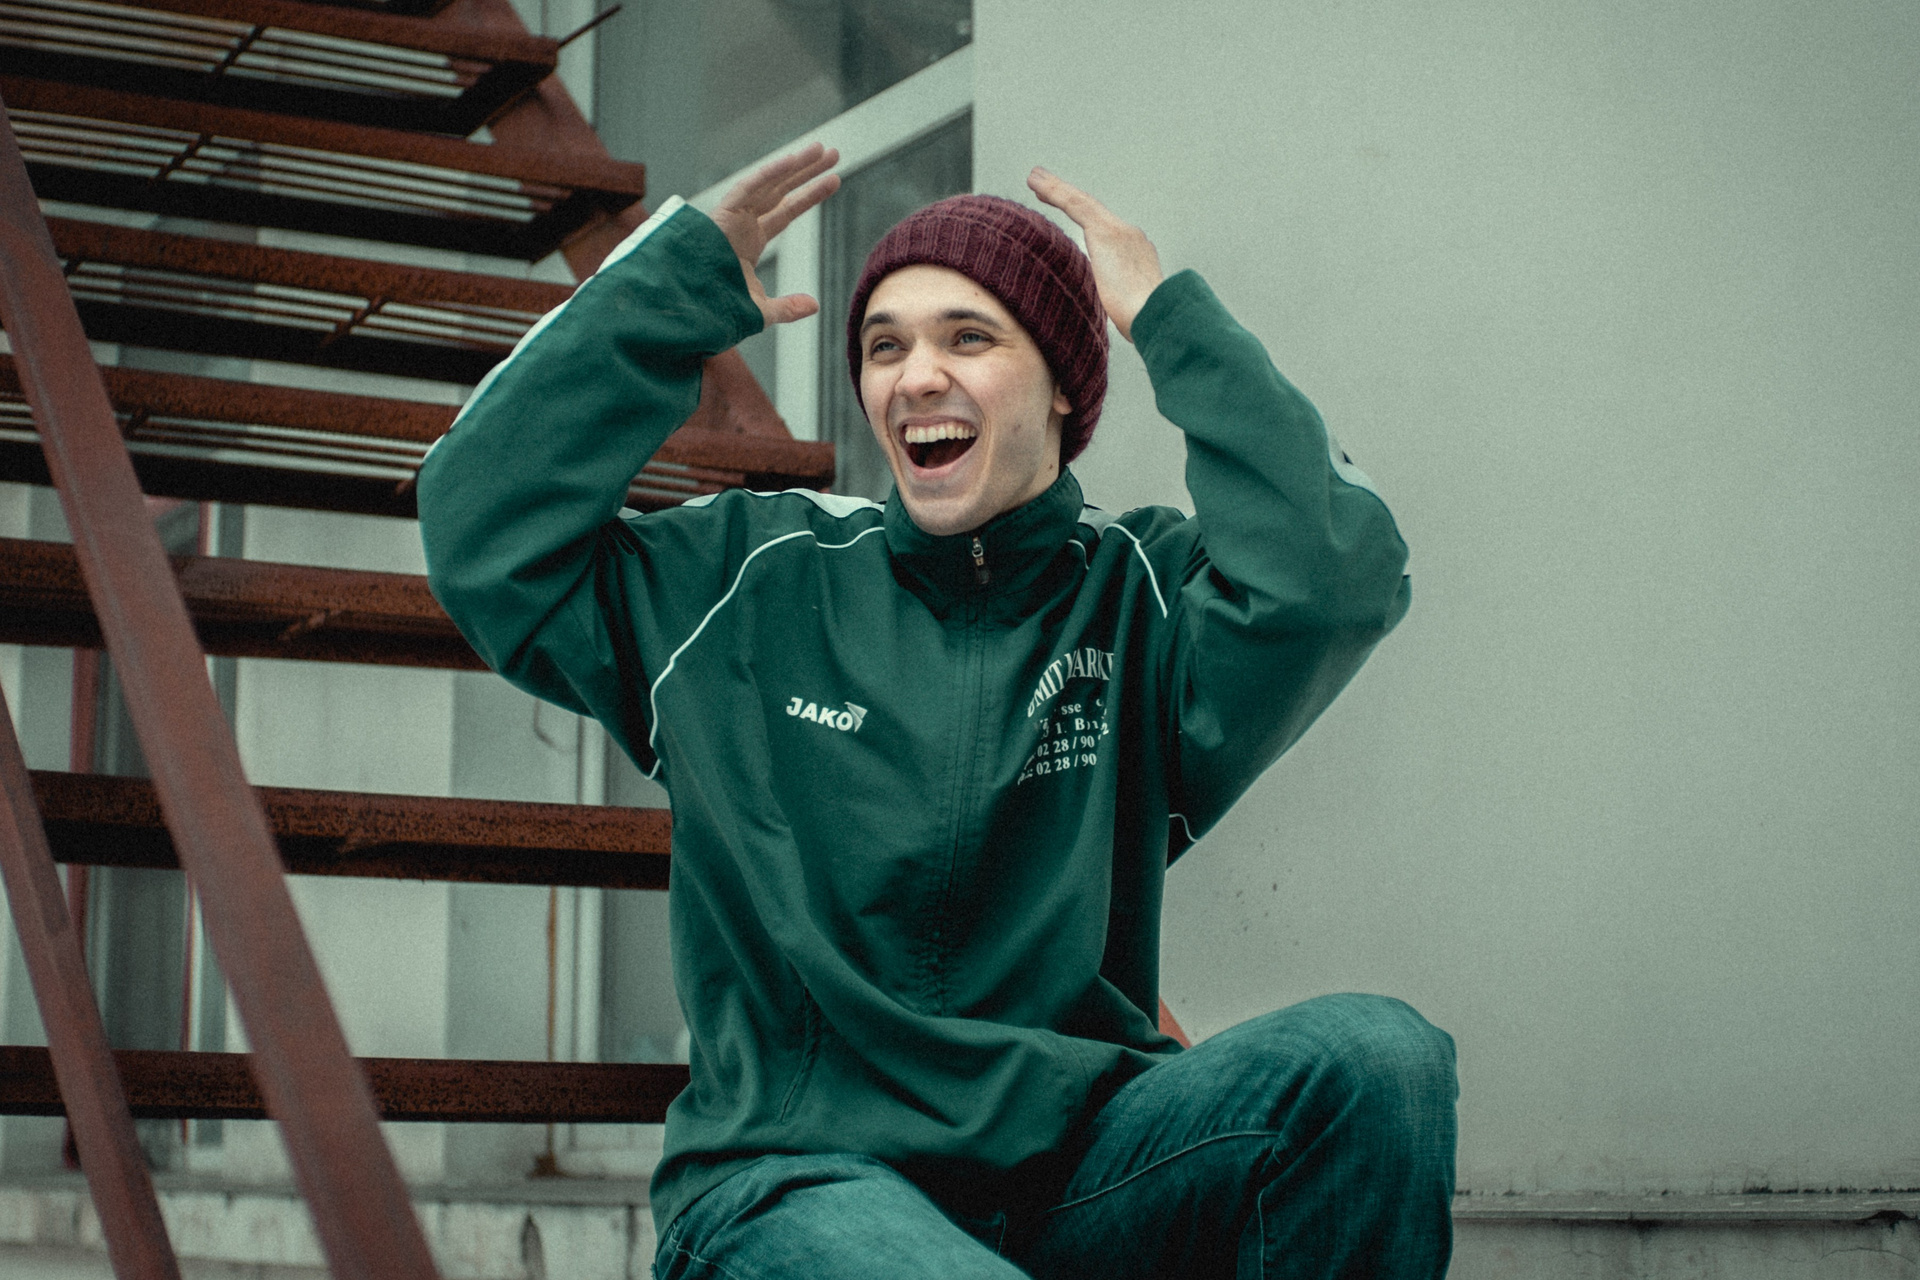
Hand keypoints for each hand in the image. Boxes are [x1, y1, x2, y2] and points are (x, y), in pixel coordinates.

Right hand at [710, 143, 840, 326]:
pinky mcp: (721, 213)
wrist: (688, 308)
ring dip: (795, 165)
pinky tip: (793, 160)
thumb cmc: (713, 308)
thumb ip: (788, 308)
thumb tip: (814, 305)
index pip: (787, 211)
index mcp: (750, 241)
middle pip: (781, 191)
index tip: (833, 180)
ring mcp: (732, 216)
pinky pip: (748, 187)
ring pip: (769, 183)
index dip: (810, 195)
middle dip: (807, 172)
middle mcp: (743, 223)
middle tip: (833, 153)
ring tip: (821, 149)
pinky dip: (770, 173)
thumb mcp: (759, 310)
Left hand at [1027, 168, 1163, 342]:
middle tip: (1045, 184)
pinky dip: (1055, 192)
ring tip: (1034, 177)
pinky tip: (1036, 183)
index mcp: (1136, 256)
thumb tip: (1102, 316)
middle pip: (1091, 211)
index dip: (1085, 220)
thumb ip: (1113, 305)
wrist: (1159, 316)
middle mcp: (1130, 237)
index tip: (1069, 216)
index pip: (1104, 234)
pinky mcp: (1106, 232)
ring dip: (1056, 188)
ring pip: (1081, 203)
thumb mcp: (1127, 312)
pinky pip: (1075, 205)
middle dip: (1067, 196)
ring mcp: (1120, 232)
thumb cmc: (1144, 324)